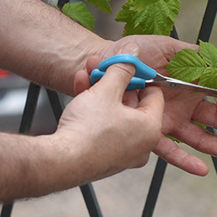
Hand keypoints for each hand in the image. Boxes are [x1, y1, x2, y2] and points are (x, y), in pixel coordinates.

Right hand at [53, 45, 165, 182]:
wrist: (61, 162)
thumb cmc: (87, 131)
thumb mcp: (106, 90)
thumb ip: (121, 69)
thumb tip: (133, 54)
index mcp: (151, 129)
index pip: (154, 95)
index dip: (138, 77)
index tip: (125, 68)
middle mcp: (141, 145)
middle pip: (131, 104)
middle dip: (113, 84)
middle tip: (100, 69)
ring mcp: (124, 154)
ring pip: (115, 115)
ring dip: (100, 94)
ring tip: (85, 77)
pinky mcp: (106, 159)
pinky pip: (105, 129)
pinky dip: (95, 113)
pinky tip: (80, 95)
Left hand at [74, 37, 216, 175]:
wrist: (100, 66)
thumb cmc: (132, 52)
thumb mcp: (164, 46)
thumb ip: (189, 53)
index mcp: (192, 78)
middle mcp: (185, 101)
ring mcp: (170, 118)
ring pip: (202, 137)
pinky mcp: (152, 133)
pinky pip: (170, 149)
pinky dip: (185, 160)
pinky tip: (204, 171)